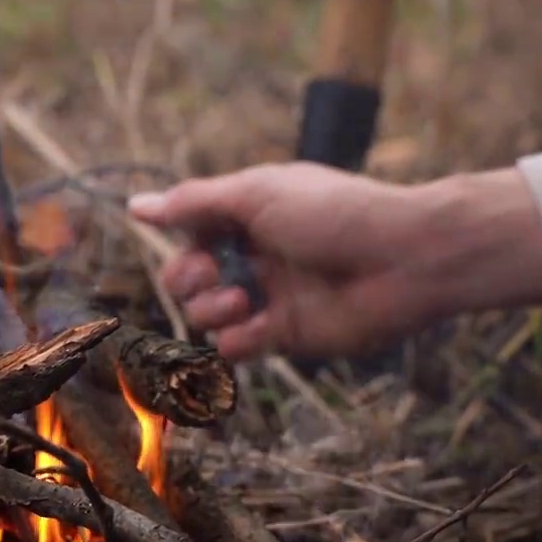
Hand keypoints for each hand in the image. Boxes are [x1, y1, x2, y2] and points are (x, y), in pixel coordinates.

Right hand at [129, 162, 422, 361]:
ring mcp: (270, 296)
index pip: (191, 230)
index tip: (194, 236)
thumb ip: (194, 203)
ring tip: (244, 299)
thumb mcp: (257, 194)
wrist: (406, 259)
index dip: (183, 237)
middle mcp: (255, 255)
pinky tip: (258, 326)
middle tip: (208, 273)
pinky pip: (237, 347)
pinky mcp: (287, 335)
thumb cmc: (337, 213)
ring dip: (213, 309)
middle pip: (188, 276)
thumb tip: (136, 204)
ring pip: (207, 314)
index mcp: (249, 215)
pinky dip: (237, 341)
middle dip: (187, 277)